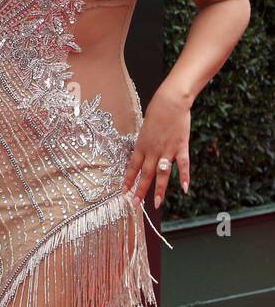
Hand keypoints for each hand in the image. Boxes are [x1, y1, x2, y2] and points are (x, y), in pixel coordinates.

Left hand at [123, 87, 191, 208]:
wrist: (170, 103)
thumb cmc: (156, 113)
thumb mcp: (144, 130)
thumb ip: (145, 144)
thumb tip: (143, 155)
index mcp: (141, 146)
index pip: (132, 167)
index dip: (128, 180)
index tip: (123, 192)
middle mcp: (152, 151)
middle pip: (145, 174)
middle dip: (140, 190)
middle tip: (135, 204)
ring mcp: (167, 150)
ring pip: (162, 174)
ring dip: (159, 189)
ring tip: (156, 203)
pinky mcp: (181, 147)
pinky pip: (182, 165)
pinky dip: (184, 177)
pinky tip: (184, 189)